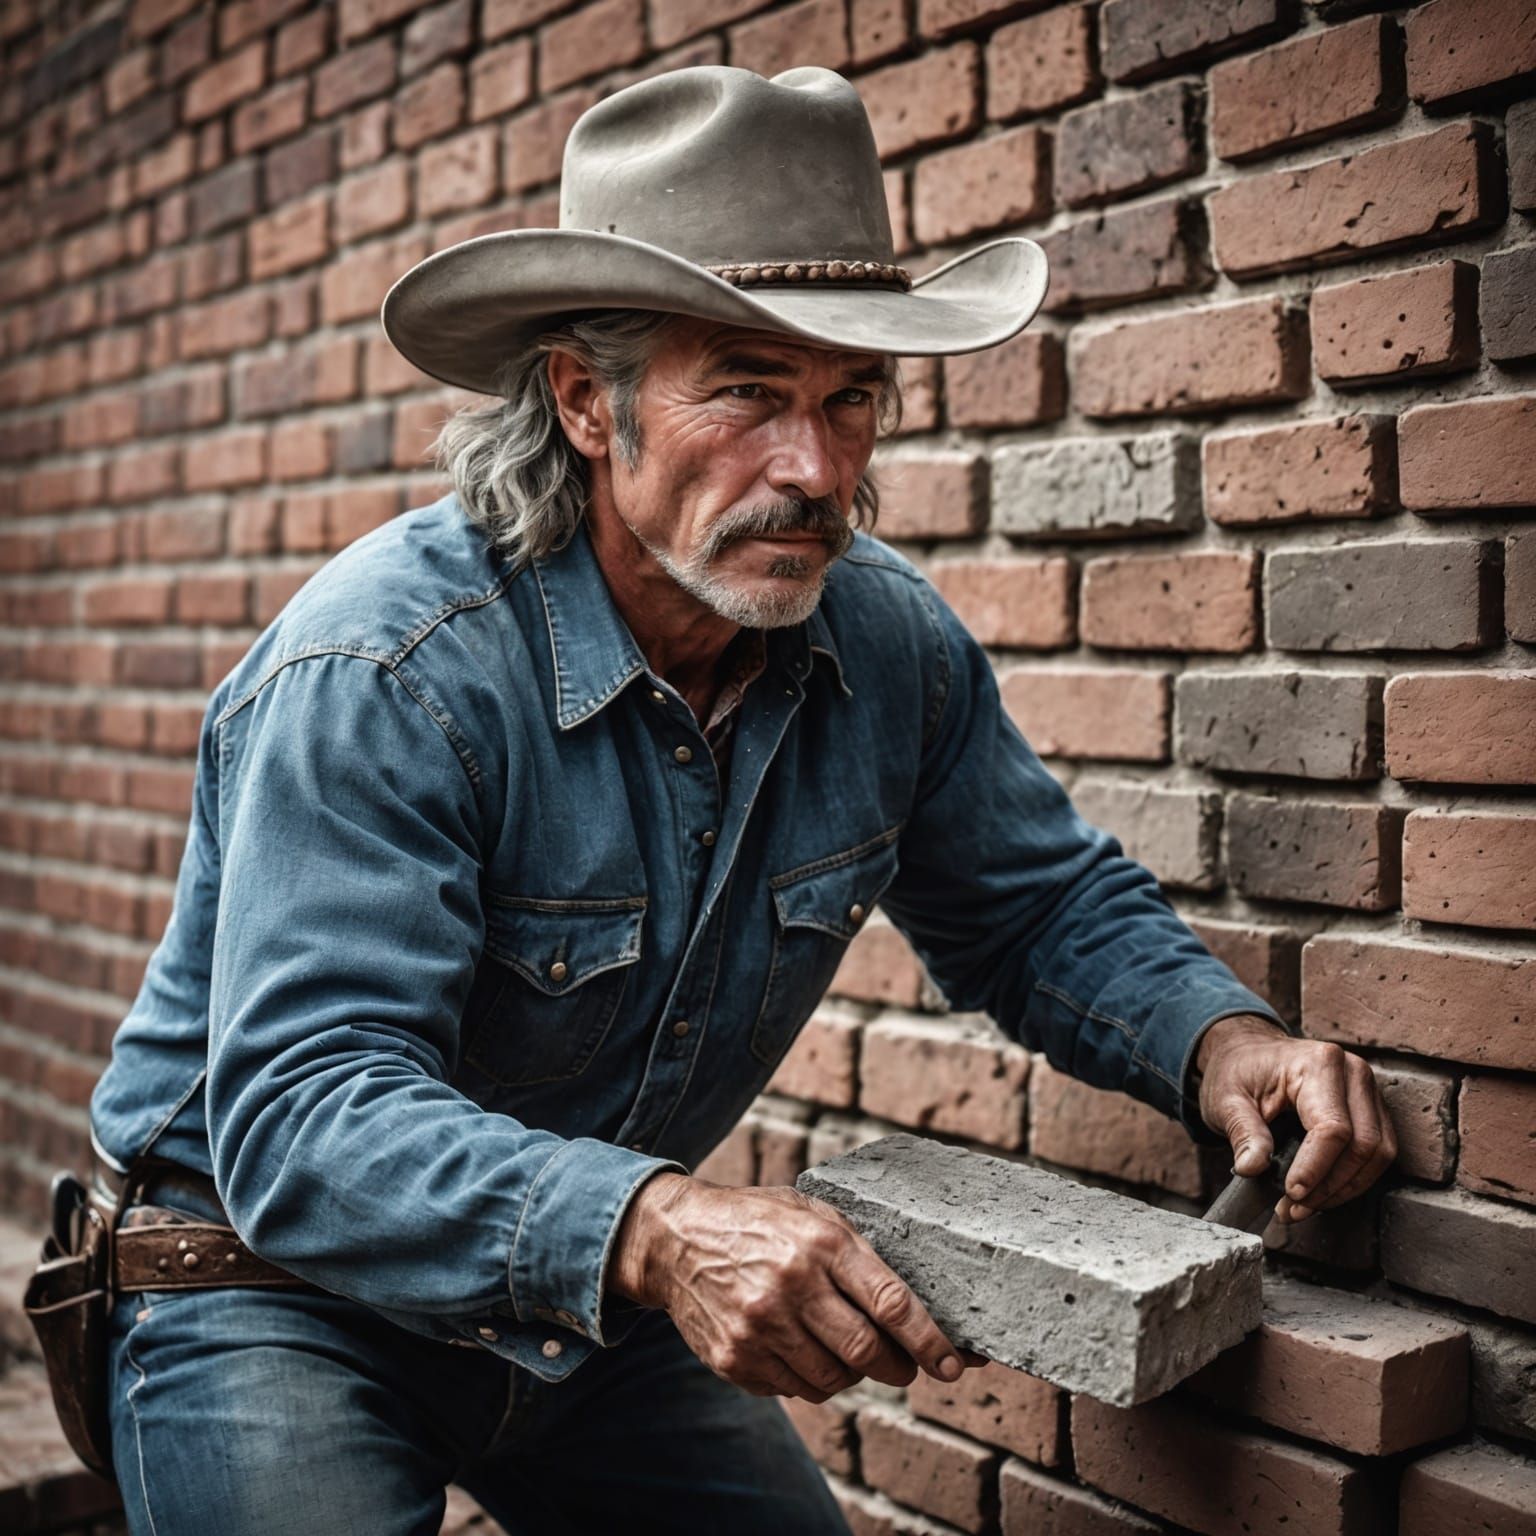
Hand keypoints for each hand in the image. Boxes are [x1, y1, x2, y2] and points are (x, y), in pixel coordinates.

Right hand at [608, 1172, 974, 1401]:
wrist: (677, 1240)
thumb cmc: (758, 1223)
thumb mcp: (810, 1213)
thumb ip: (858, 1251)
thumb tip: (922, 1304)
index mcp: (819, 1243)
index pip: (890, 1302)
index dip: (929, 1340)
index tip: (954, 1363)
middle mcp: (790, 1286)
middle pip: (866, 1352)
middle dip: (898, 1366)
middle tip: (905, 1364)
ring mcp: (759, 1328)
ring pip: (834, 1379)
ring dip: (852, 1373)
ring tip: (843, 1347)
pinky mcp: (736, 1360)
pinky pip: (795, 1390)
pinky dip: (810, 1378)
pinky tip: (800, 1348)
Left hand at [1195, 1014, 1397, 1222]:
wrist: (1248, 1053)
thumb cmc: (1238, 1071)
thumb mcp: (1226, 1099)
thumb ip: (1243, 1132)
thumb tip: (1251, 1168)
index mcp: (1318, 1064)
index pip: (1332, 1128)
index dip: (1316, 1168)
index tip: (1292, 1193)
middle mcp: (1353, 1073)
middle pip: (1363, 1145)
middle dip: (1330, 1186)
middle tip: (1293, 1208)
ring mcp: (1367, 1090)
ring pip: (1378, 1153)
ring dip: (1344, 1189)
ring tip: (1303, 1206)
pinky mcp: (1372, 1108)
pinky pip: (1377, 1152)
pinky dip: (1353, 1180)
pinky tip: (1322, 1193)